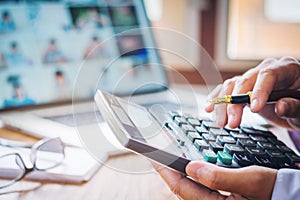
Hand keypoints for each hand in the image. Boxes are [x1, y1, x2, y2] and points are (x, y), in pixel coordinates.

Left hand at [153, 161, 276, 199]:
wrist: (287, 197)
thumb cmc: (273, 191)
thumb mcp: (251, 180)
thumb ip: (219, 176)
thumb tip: (192, 167)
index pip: (181, 187)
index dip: (164, 170)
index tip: (153, 156)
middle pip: (182, 188)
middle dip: (169, 171)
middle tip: (159, 155)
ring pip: (189, 188)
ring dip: (179, 172)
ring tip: (170, 159)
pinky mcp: (220, 199)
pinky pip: (199, 187)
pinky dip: (192, 175)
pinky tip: (192, 166)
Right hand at [205, 56, 299, 128]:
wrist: (298, 105)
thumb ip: (295, 106)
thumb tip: (280, 107)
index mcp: (285, 68)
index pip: (267, 75)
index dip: (258, 91)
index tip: (254, 108)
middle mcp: (265, 70)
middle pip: (244, 82)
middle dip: (235, 104)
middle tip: (233, 123)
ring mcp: (252, 78)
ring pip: (231, 86)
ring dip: (223, 105)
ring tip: (221, 123)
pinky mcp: (243, 87)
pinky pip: (226, 90)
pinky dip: (217, 99)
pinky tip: (210, 107)